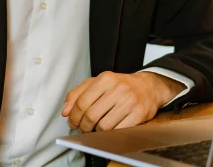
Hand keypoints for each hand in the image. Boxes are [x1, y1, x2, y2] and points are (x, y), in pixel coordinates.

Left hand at [62, 71, 184, 132]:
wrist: (147, 87)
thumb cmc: (119, 86)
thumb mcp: (97, 83)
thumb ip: (78, 94)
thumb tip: (65, 111)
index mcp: (105, 78)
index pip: (82, 102)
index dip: (74, 116)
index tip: (72, 122)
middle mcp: (118, 88)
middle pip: (91, 115)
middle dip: (83, 126)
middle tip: (83, 128)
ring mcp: (130, 101)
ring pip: (103, 126)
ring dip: (96, 131)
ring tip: (96, 128)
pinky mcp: (139, 114)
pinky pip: (118, 131)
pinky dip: (110, 134)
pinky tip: (109, 129)